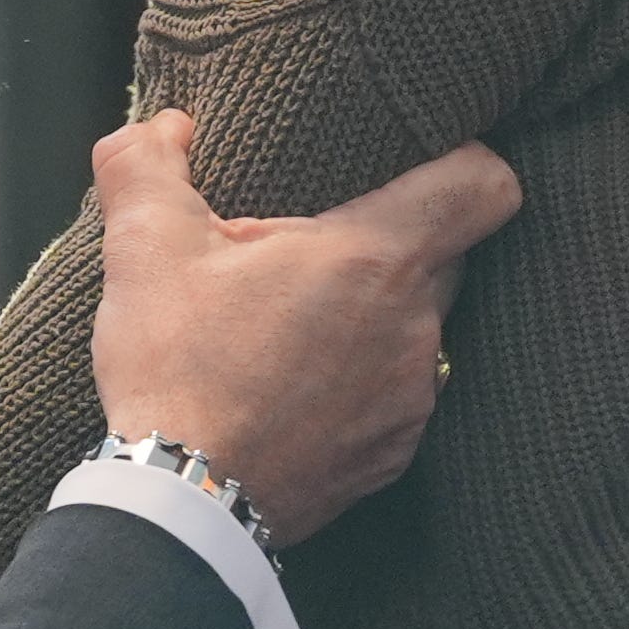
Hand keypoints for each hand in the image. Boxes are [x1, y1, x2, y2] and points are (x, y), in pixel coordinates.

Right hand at [88, 110, 521, 544]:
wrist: (181, 503)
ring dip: (373, 317)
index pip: (485, 186)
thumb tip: (163, 126)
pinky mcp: (392, 456)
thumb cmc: (174, 367)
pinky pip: (397, 396)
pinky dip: (360, 383)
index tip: (424, 163)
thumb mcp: (144, 248)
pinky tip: (295, 389)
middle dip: (395, 240)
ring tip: (295, 326)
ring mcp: (410, 398)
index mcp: (376, 258)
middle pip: (448, 255)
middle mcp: (414, 326)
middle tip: (318, 248)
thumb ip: (147, 164)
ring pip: (417, 329)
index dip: (466, 162)